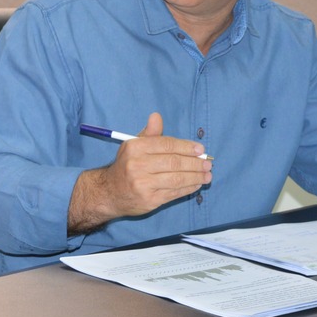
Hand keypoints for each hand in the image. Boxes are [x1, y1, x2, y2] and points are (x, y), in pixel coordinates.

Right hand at [69, 112, 211, 232]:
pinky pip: (174, 193)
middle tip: (207, 163)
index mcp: (134, 148)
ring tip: (207, 175)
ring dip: (195, 177)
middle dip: (194, 163)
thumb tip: (157, 116)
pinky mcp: (149, 200)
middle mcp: (137, 166)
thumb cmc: (126, 166)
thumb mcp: (133, 146)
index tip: (200, 149)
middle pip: (173, 162)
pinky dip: (188, 188)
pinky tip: (196, 184)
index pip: (166, 145)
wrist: (109, 192)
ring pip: (176, 179)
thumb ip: (149, 133)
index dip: (186, 147)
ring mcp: (143, 184)